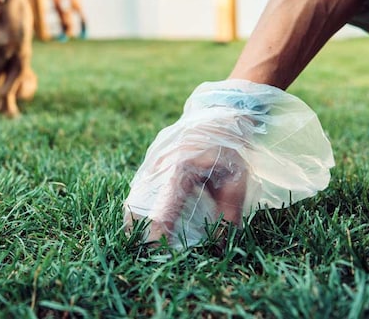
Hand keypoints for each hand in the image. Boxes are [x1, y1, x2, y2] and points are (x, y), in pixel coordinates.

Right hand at [123, 117, 253, 246]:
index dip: (157, 233)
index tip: (158, 252)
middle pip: (137, 206)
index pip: (161, 209)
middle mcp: (158, 167)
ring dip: (136, 221)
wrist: (216, 116)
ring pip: (133, 199)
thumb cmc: (227, 147)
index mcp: (179, 169)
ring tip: (145, 243)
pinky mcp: (149, 165)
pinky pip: (138, 192)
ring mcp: (150, 164)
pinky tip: (147, 224)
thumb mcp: (236, 179)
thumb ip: (229, 213)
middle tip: (148, 253)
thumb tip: (221, 244)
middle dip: (139, 232)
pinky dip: (139, 210)